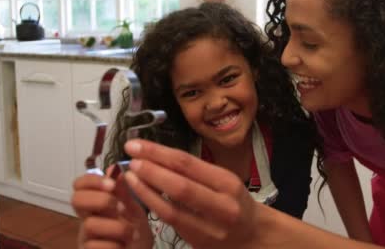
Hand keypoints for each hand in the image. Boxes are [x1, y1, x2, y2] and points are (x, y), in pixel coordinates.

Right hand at [72, 168, 152, 248]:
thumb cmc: (135, 234)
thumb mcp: (134, 210)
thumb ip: (124, 192)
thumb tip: (114, 167)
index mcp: (97, 204)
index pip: (80, 185)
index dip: (92, 181)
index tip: (112, 184)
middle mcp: (87, 219)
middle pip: (76, 199)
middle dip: (100, 200)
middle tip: (120, 207)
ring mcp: (85, 237)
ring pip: (89, 225)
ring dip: (117, 228)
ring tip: (132, 234)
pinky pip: (94, 246)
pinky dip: (114, 247)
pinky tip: (123, 247)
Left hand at [121, 139, 263, 248]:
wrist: (253, 237)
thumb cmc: (235, 201)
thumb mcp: (224, 181)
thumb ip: (196, 171)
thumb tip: (156, 155)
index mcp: (228, 184)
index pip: (187, 163)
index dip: (157, 153)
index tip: (136, 145)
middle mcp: (222, 206)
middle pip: (179, 187)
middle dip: (151, 172)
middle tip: (131, 160)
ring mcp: (210, 229)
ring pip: (171, 210)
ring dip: (146, 192)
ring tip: (130, 177)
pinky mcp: (199, 243)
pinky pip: (171, 223)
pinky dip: (154, 207)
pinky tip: (142, 195)